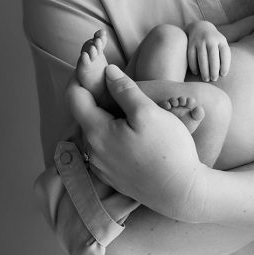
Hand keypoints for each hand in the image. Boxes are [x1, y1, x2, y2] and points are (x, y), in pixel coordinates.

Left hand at [66, 64, 208, 222]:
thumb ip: (125, 90)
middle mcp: (91, 150)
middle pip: (85, 114)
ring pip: (96, 132)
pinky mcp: (112, 176)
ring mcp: (100, 166)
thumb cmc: (167, 149)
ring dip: (106, 117)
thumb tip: (108, 71)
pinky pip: (105, 148)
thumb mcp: (148, 112)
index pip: (75, 96)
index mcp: (96, 131)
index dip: (80, 76)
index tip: (92, 63)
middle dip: (96, 96)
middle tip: (115, 81)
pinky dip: (113, 135)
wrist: (179, 191)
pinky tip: (134, 133)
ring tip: (129, 107)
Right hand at [186, 21, 230, 80]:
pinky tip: (196, 73)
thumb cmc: (214, 41)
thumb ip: (223, 55)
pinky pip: (191, 57)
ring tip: (206, 79)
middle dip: (214, 70)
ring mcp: (200, 41)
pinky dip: (194, 66)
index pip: (225, 54)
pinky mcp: (190, 44)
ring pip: (202, 58)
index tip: (223, 75)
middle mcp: (211, 40)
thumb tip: (223, 74)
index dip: (225, 65)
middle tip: (214, 79)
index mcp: (221, 40)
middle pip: (213, 57)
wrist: (200, 27)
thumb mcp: (221, 44)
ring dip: (204, 70)